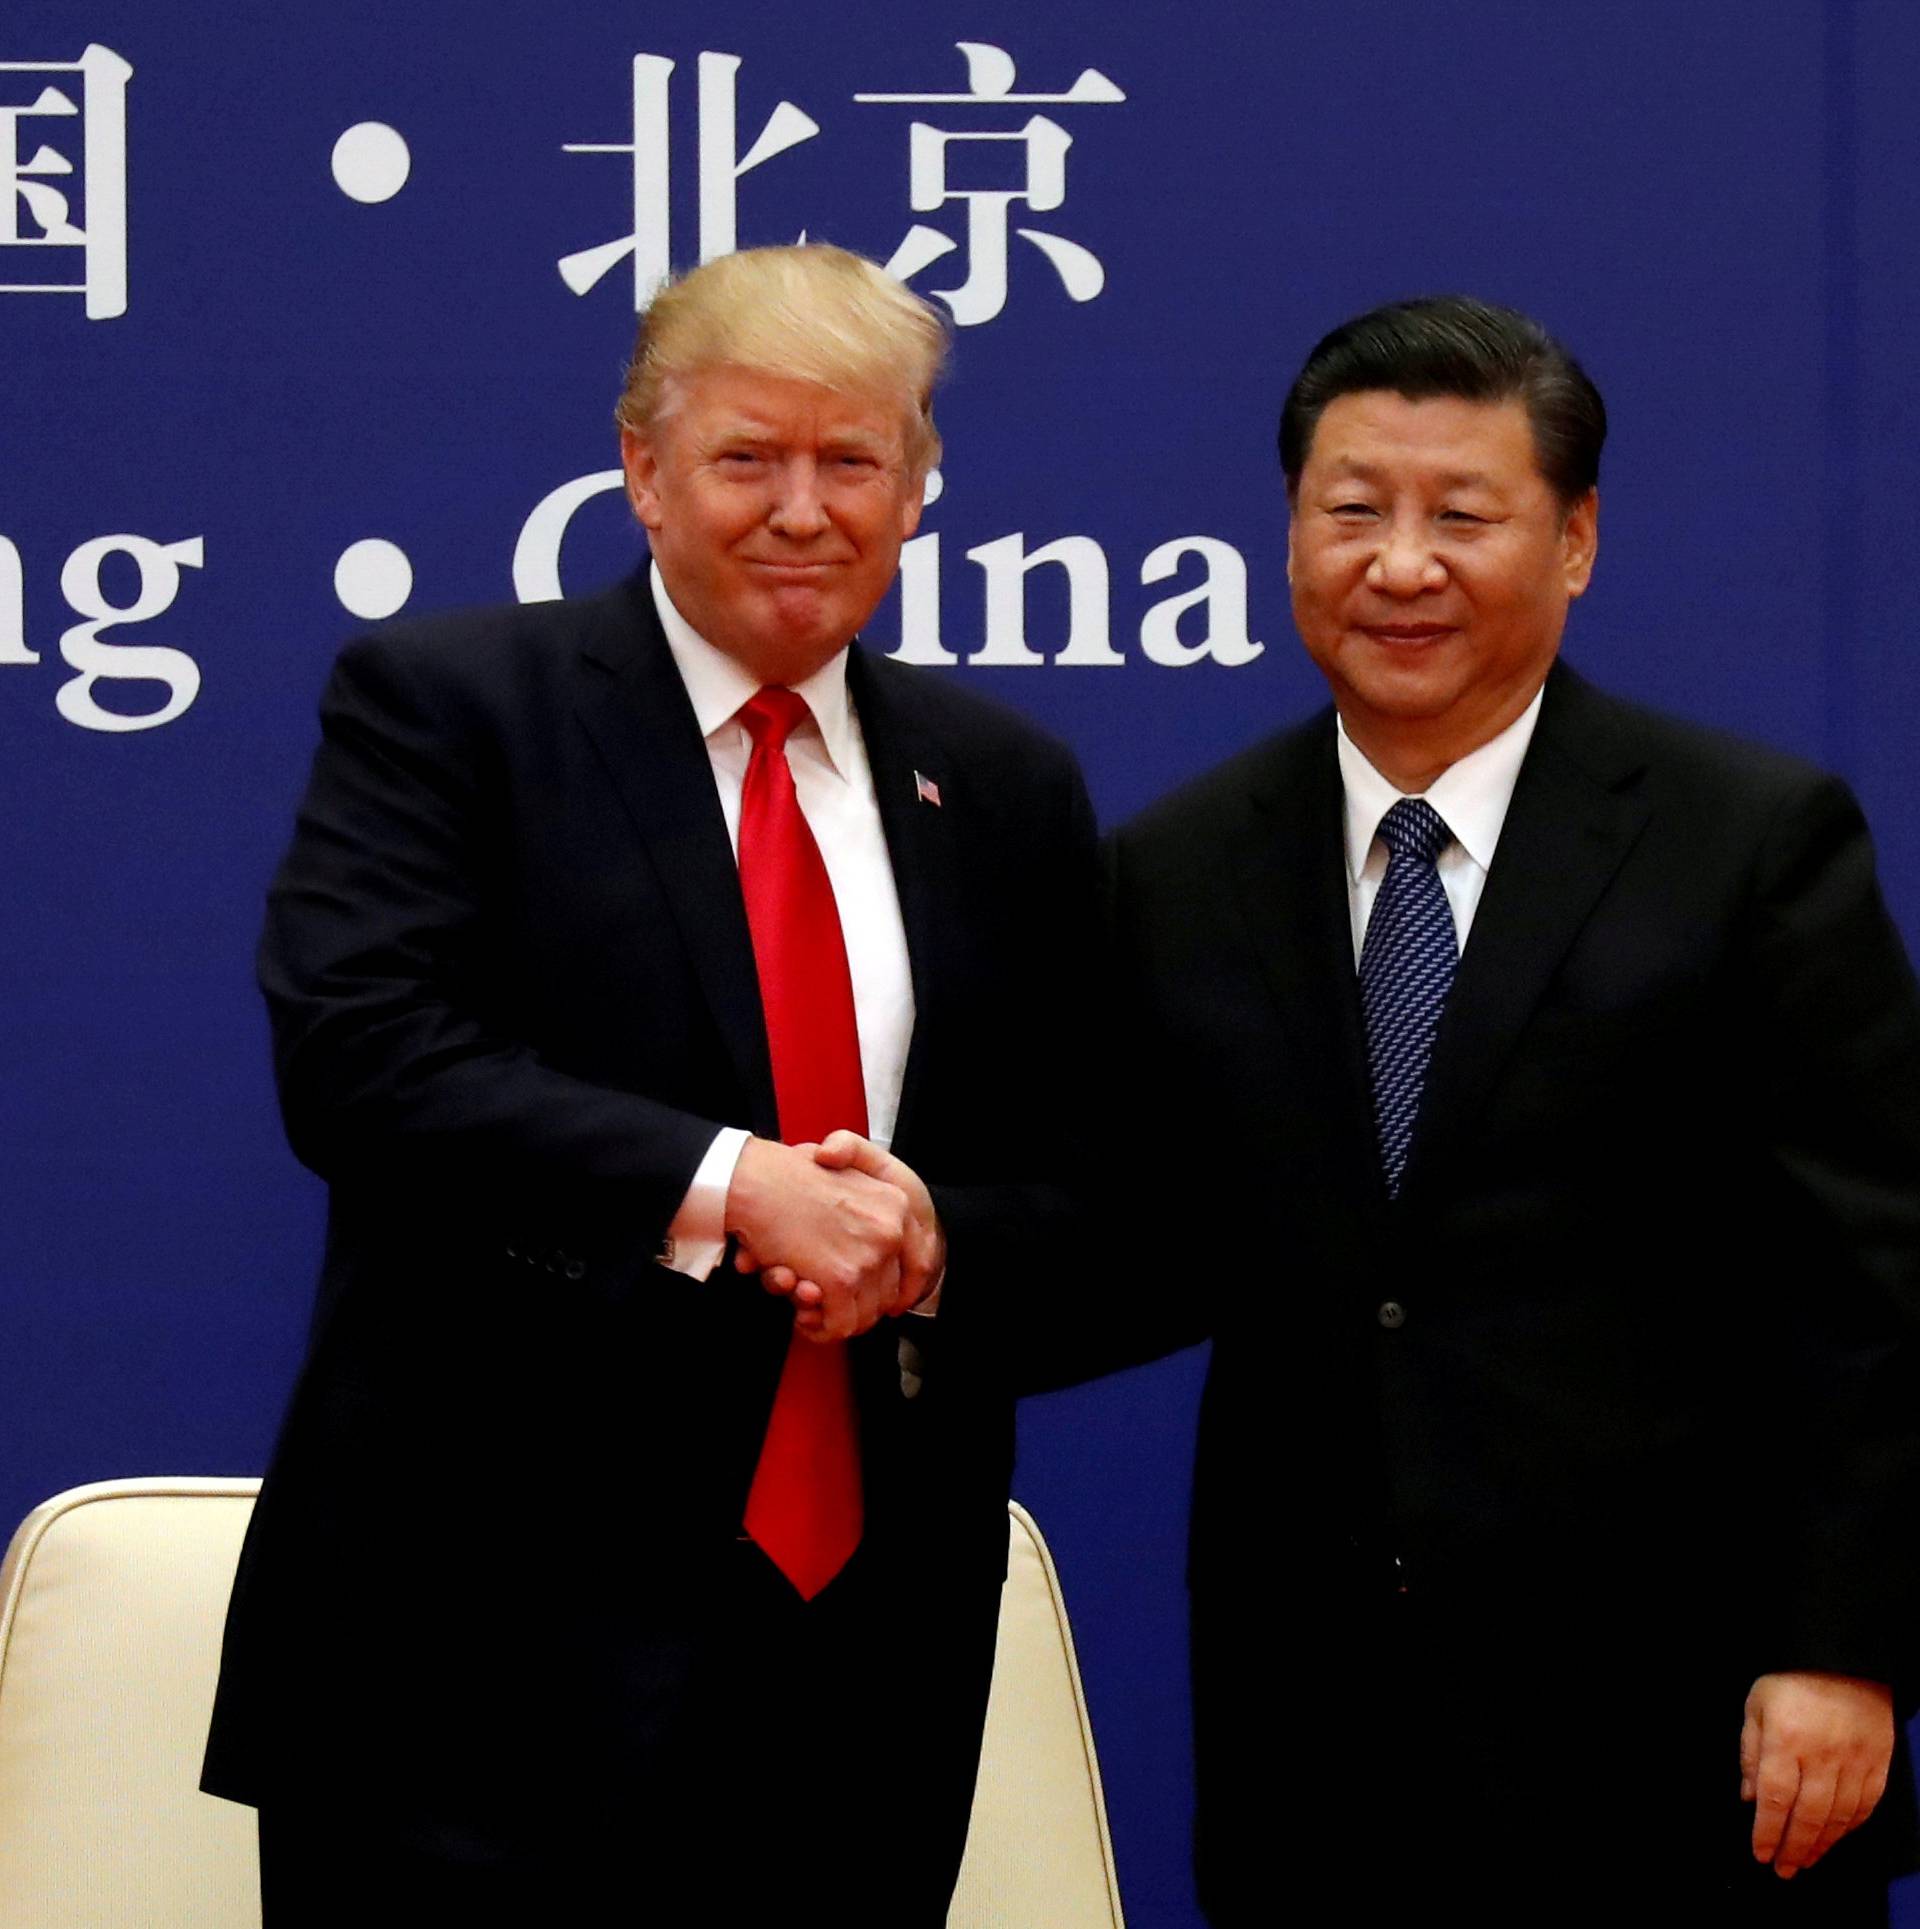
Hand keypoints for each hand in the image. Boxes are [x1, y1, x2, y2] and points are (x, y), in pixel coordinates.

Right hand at [724, 1136, 908, 1341]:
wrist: (755, 1180)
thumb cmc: (787, 1176)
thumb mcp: (845, 1172)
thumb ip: (867, 1207)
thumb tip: (873, 1256)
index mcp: (897, 1203)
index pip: (918, 1262)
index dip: (900, 1289)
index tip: (885, 1303)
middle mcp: (891, 1231)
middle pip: (888, 1293)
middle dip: (857, 1306)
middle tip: (829, 1305)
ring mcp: (868, 1257)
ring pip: (866, 1315)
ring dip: (837, 1320)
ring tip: (811, 1312)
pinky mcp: (841, 1279)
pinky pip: (840, 1325)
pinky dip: (820, 1330)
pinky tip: (804, 1320)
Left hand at [1740, 1671, 1892, 1876]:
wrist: (1844, 1661)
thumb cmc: (1792, 1682)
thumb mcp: (1757, 1706)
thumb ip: (1751, 1752)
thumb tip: (1749, 1797)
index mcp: (1786, 1739)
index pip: (1776, 1798)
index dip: (1768, 1831)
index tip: (1761, 1853)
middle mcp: (1822, 1756)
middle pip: (1808, 1815)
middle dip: (1793, 1848)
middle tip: (1783, 1869)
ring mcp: (1855, 1762)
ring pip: (1838, 1817)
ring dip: (1821, 1844)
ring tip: (1805, 1860)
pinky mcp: (1878, 1765)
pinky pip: (1864, 1806)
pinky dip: (1849, 1828)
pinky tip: (1835, 1838)